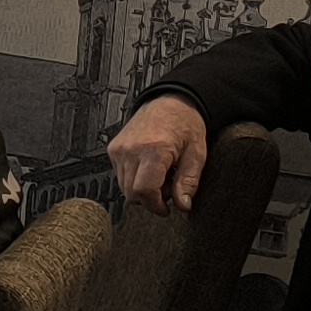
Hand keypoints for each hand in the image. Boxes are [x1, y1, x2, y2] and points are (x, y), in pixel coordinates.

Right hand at [110, 95, 210, 212]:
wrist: (170, 101)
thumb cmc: (185, 123)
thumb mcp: (197, 153)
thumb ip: (189, 181)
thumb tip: (182, 205)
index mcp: (154, 149)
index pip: (143, 190)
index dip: (155, 205)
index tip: (166, 209)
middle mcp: (131, 149)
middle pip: (131, 193)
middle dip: (150, 198)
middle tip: (168, 187)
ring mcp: (119, 149)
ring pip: (123, 187)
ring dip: (141, 189)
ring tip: (160, 175)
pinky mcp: (113, 149)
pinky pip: (119, 175)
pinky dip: (134, 178)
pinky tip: (148, 168)